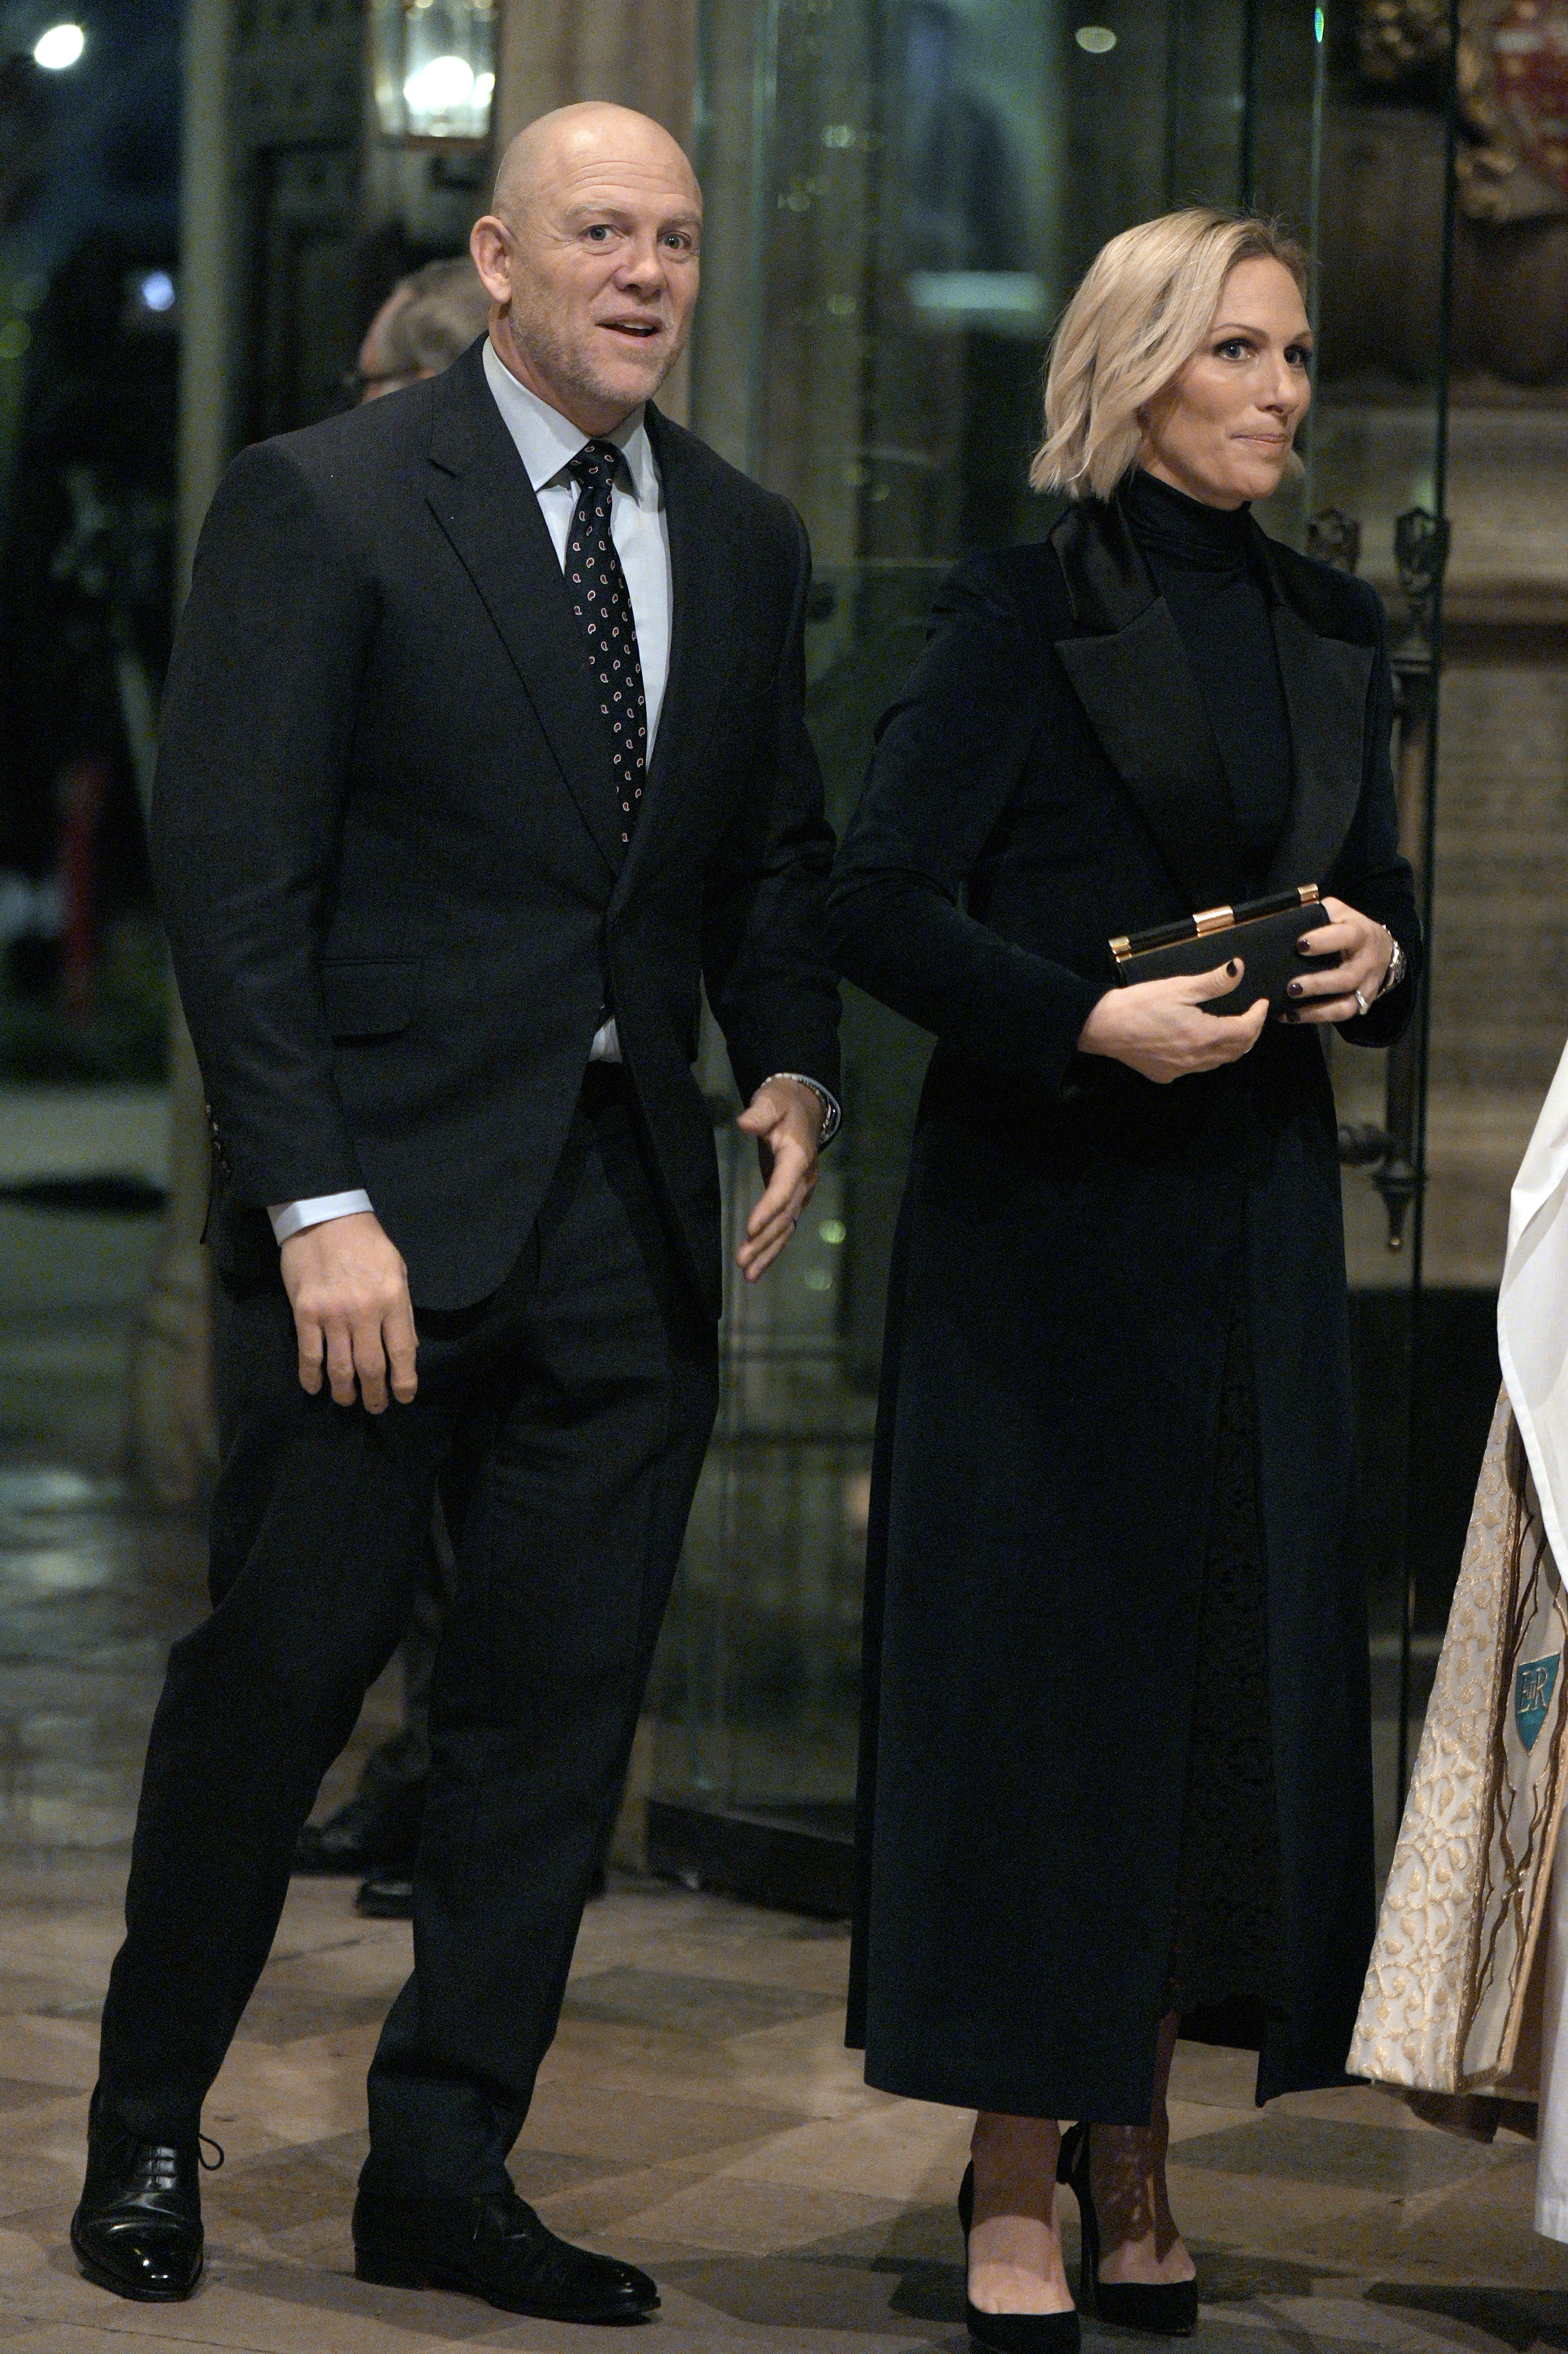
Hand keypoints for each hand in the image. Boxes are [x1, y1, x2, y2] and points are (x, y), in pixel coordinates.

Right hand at [279, 1210, 417, 1410]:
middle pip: (371, 1367)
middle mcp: (364, 1312)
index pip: (402, 1352)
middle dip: (375, 1394)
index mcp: (392, 1300)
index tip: (404, 1397)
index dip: (404, 1381)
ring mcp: (332, 1314)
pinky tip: (315, 1388)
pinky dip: (311, 1376)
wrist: (324, 1216)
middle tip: (375, 1407)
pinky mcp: (305, 1313)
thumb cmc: (367, 1243)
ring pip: (339, 1368)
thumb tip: (406, 1351)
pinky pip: (309, 1354)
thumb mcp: (397, 1271)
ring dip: (345, 1392)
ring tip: (348, 1401)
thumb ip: (401, 1312)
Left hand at [734, 1078, 823, 1282]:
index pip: (783, 1188)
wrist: (804, 1107)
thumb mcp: (771, 1101)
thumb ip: (760, 1113)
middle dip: (764, 1240)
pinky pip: (785, 1227)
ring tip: (749, 1275)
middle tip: (742, 1261)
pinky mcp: (793, 1198)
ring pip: (786, 1227)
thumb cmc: (783, 1103)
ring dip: (768, 1252)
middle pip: (785, 1215)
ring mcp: (801, 1192)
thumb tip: (745, 1123)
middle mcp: (804, 1180)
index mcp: (798, 1158)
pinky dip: (772, 1248)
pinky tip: (758, 1267)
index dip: (768, 1208)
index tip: (750, 1228)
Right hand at [1077, 959, 1268, 1083]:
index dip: (1258, 1017)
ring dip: (1232, 1046)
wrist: (1103, 1026)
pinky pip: (1198, 1067)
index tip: (1262, 1003)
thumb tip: (1239, 968)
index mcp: (1204, 1035)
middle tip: (1252, 1015)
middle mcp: (1197, 1059)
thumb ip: (1213, 981)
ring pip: (1219, 1062)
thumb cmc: (1140, 1003)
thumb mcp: (1179, 987)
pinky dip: (1210, 1055)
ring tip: (1234, 1028)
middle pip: (1237, 1051)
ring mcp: (1182, 1070)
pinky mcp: (1166, 1075)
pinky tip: (1203, 1041)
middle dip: (1250, 1033)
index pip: (1245, 1031)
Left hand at [1282, 897, 1394, 1024]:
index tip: (1300, 945)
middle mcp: (1366, 963)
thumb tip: (1285, 920)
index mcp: (1360, 934)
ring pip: (1346, 1004)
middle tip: (1292, 986)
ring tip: (1290, 1007)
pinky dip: (1315, 1017)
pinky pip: (1340, 1015)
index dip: (1324, 941)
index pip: (1347, 936)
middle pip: (1346, 978)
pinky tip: (1291, 1016)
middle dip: (1318, 984)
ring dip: (1316, 1009)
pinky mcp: (1361, 1003)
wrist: (1381, 948)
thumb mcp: (1338, 912)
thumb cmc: (1349, 927)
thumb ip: (1318, 913)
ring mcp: (1366, 986)